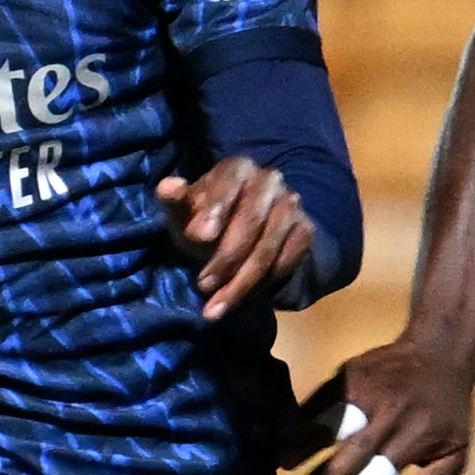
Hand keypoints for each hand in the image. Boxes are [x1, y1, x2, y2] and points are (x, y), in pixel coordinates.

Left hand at [151, 155, 311, 320]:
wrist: (244, 239)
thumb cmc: (206, 222)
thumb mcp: (185, 213)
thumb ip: (174, 201)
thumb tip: (168, 187)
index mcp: (238, 168)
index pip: (230, 181)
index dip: (216, 207)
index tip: (200, 237)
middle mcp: (270, 179)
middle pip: (252, 220)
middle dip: (226, 257)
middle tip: (203, 285)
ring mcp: (291, 205)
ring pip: (269, 247)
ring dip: (242, 281)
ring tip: (216, 306)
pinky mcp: (305, 231)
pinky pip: (286, 262)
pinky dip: (262, 285)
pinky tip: (240, 299)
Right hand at [290, 320, 474, 474]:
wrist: (441, 351)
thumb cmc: (447, 413)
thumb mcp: (456, 450)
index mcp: (415, 438)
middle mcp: (390, 415)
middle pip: (348, 456)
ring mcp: (369, 390)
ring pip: (329, 422)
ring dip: (302, 446)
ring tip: (281, 468)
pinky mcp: (352, 373)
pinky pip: (321, 398)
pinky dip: (301, 417)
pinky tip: (285, 436)